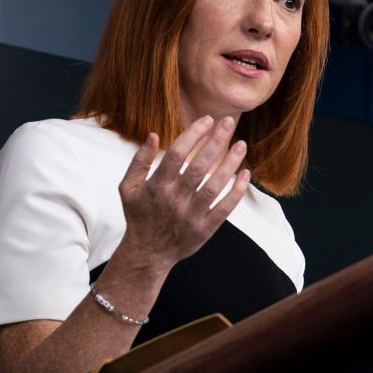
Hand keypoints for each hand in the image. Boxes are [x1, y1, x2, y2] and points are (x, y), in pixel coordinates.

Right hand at [113, 115, 250, 273]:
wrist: (148, 253)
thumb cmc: (139, 215)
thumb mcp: (128, 187)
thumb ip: (139, 161)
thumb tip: (154, 135)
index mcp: (156, 186)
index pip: (177, 154)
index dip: (193, 134)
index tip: (207, 120)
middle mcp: (174, 200)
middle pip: (198, 167)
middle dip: (216, 142)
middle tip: (229, 122)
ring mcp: (191, 216)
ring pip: (214, 186)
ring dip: (230, 164)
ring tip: (242, 145)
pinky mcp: (205, 229)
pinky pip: (224, 208)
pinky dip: (236, 192)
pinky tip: (245, 174)